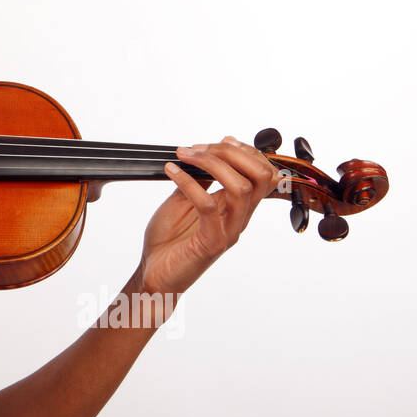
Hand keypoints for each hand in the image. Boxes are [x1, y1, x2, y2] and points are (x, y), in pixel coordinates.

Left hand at [137, 136, 278, 295]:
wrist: (155, 274)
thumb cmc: (170, 240)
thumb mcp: (183, 200)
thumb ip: (199, 180)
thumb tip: (205, 155)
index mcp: (236, 207)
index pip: (261, 173)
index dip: (245, 151)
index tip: (218, 141)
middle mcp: (238, 218)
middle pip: (259, 176)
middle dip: (231, 153)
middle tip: (199, 148)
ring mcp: (228, 231)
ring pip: (241, 188)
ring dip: (212, 164)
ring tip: (185, 156)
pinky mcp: (211, 242)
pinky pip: (208, 206)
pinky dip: (189, 183)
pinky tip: (172, 172)